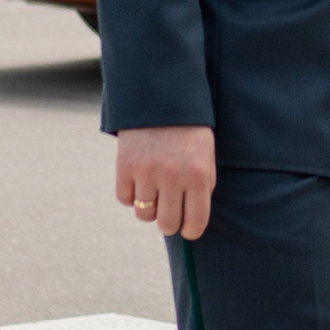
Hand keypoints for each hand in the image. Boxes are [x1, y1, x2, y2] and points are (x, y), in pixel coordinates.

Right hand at [115, 126, 215, 241]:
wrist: (159, 98)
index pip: (195, 222)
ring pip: (144, 215)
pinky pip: (125, 199)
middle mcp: (172, 177)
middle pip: (167, 224)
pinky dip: (131, 194)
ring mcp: (146, 172)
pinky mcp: (124, 166)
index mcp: (198, 175)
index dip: (191, 231)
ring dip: (149, 207)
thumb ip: (202, 187)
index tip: (187, 229)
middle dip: (169, 222)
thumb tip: (191, 221)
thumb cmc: (188, 131)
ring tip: (155, 189)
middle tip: (169, 210)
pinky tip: (139, 178)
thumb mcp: (205, 155)